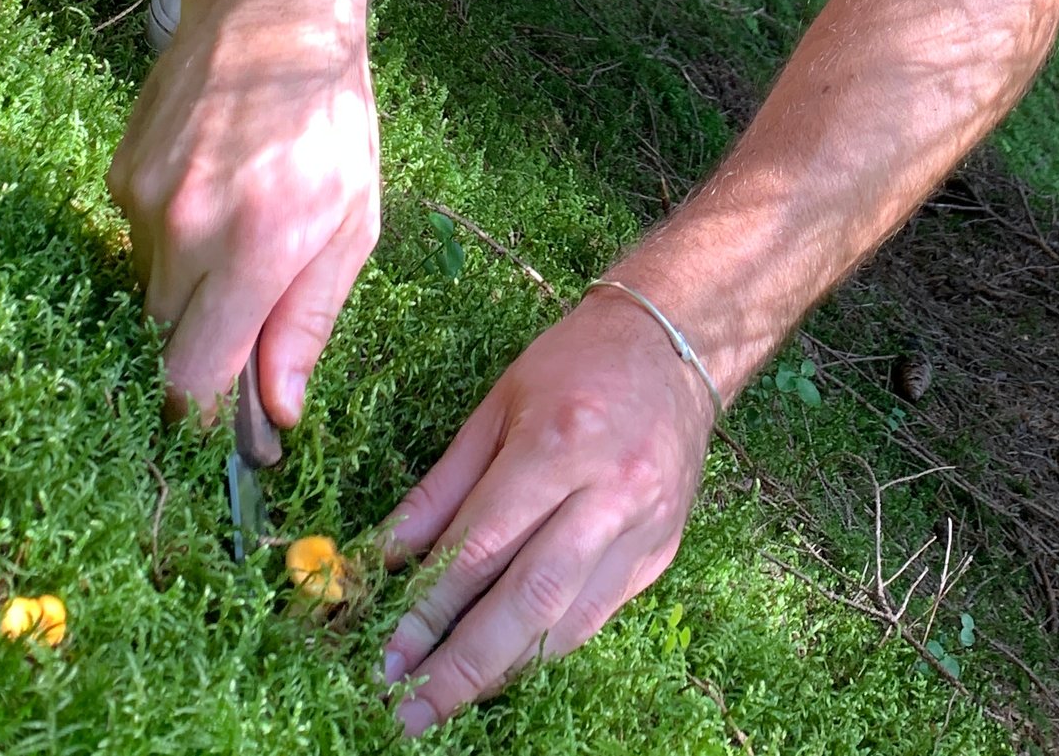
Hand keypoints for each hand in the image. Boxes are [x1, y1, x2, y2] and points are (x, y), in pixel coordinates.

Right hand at [107, 0, 378, 428]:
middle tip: (250, 325)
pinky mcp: (119, 176)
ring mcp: (143, 199)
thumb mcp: (351, 227)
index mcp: (257, 247)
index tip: (226, 433)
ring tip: (240, 232)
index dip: (203, 417)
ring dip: (191, 291)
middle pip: (168, 340)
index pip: (194, 374)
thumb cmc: (331, 125)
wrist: (272, 16)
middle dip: (204, 349)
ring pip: (151, 292)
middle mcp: (188, 227)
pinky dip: (173, 243)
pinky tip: (212, 197)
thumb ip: (308, 322)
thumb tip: (277, 410)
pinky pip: (138, 243)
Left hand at [380, 294, 719, 735]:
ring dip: (501, 671)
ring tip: (444, 700)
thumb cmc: (574, 365)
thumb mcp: (495, 405)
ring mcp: (643, 530)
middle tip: (406, 709)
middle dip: (462, 665)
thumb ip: (442, 488)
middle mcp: (610, 494)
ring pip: (569, 622)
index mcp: (560, 445)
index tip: (384, 654)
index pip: (483, 546)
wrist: (674, 349)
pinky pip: (595, 616)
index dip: (429, 607)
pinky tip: (501, 666)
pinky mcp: (660, 553)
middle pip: (530, 600)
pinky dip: (544, 647)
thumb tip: (384, 555)